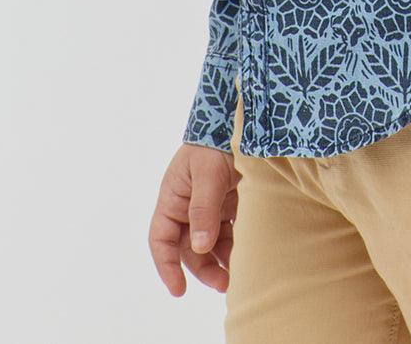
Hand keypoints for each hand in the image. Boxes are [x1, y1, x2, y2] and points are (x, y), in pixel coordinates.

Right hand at [148, 142, 239, 295]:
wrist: (242, 121)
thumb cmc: (216, 141)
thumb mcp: (207, 174)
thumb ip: (203, 210)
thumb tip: (199, 247)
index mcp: (173, 198)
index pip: (162, 239)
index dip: (167, 266)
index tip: (178, 290)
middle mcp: (188, 206)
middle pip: (189, 248)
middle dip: (203, 268)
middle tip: (223, 284)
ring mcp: (210, 206)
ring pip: (211, 244)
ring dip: (222, 261)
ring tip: (239, 275)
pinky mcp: (230, 204)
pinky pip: (230, 232)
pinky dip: (236, 246)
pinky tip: (248, 256)